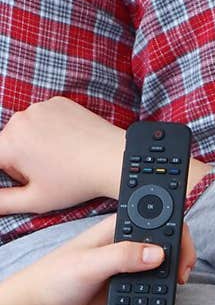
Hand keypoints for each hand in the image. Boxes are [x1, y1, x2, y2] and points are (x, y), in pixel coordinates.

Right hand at [0, 97, 126, 213]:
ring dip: (35, 143)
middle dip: (21, 159)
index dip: (9, 173)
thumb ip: (3, 202)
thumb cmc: (76, 183)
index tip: (28, 178)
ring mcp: (40, 107)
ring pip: (26, 129)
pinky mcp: (57, 102)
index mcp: (10, 143)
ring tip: (61, 159)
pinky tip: (69, 143)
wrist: (113, 160)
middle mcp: (20, 118)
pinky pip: (44, 117)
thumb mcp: (36, 199)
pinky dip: (51, 129)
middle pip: (9, 143)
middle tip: (49, 173)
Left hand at [17, 214, 196, 304]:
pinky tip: (160, 297)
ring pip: (163, 264)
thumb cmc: (55, 277)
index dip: (175, 228)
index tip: (183, 248)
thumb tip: (158, 254)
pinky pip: (154, 285)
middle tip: (183, 272)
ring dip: (173, 274)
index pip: (156, 219)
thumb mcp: (89, 263)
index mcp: (117, 228)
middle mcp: (126, 244)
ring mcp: (129, 265)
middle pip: (166, 241)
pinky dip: (162, 290)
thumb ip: (122, 256)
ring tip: (176, 285)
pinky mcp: (129, 285)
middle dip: (181, 254)